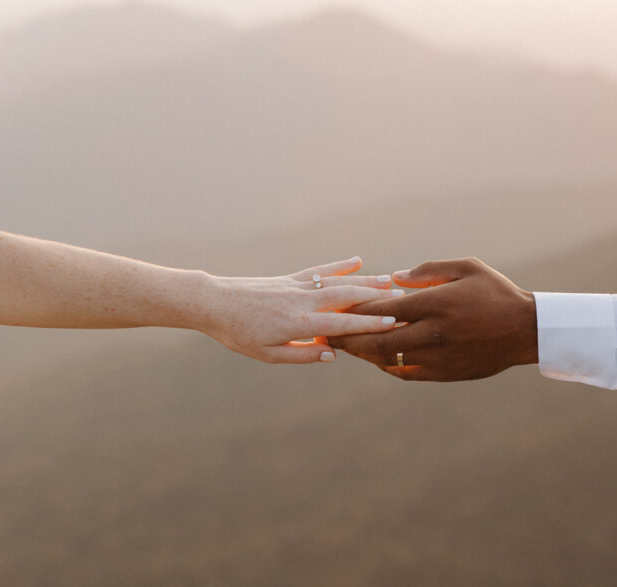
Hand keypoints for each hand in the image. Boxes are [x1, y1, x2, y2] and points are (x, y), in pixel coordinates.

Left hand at [197, 256, 403, 363]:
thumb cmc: (239, 334)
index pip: (341, 323)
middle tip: (401, 298)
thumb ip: (302, 355)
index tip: (393, 323)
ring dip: (365, 280)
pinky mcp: (291, 278)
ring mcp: (298, 286)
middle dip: (375, 298)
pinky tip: (357, 260)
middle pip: (346, 297)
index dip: (369, 324)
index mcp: (298, 323)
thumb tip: (333, 353)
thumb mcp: (268, 355)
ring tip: (389, 280)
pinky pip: (320, 270)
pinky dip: (340, 265)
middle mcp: (302, 301)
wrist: (214, 303)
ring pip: (337, 281)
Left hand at [328, 258, 537, 380]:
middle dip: (347, 337)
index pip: (384, 308)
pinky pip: (407, 372)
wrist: (526, 330)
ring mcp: (439, 357)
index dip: (355, 309)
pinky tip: (377, 359)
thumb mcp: (466, 268)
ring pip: (389, 359)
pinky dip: (388, 366)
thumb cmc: (495, 292)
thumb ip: (427, 271)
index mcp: (437, 304)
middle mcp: (434, 333)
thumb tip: (392, 278)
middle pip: (378, 339)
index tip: (335, 305)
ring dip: (363, 354)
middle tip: (325, 334)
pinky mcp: (445, 374)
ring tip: (344, 347)